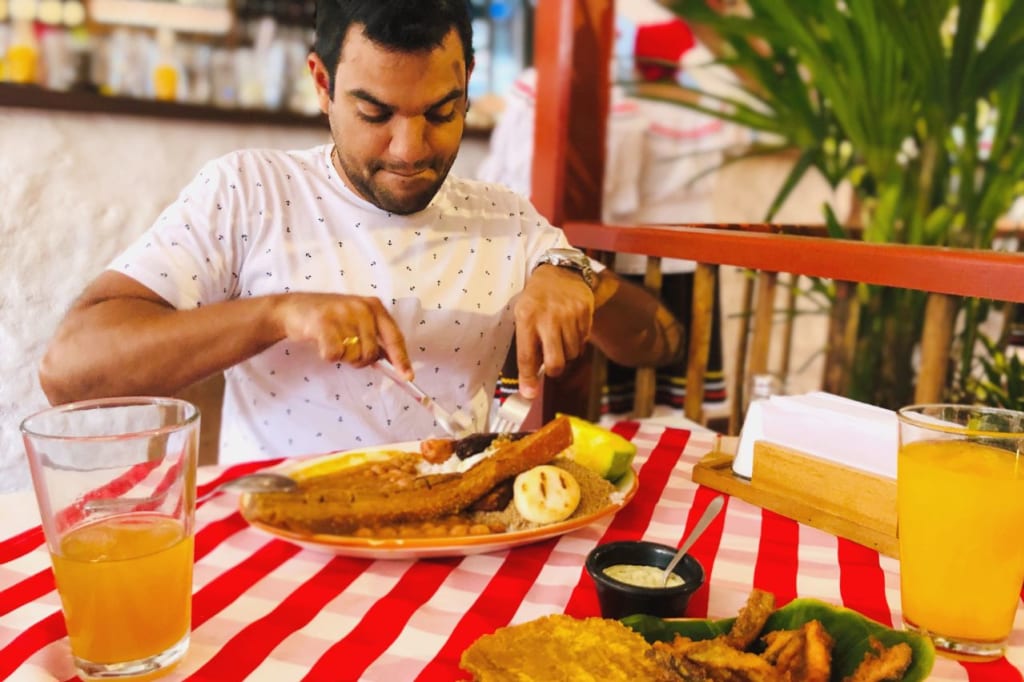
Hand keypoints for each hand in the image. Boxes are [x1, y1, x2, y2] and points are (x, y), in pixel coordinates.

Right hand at [274, 293, 411, 376]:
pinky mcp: (323, 322)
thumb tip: (396, 365)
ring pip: (353, 355)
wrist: (294, 308)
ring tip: (333, 342)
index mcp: (374, 306)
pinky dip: (328, 355)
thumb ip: (376, 339)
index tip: (407, 377)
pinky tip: (321, 343)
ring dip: (342, 357)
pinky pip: (334, 354)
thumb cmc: (330, 319)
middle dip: (358, 359)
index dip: (401, 359)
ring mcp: (342, 313)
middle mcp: (361, 307)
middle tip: (345, 349)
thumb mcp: (358, 322)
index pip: (394, 337)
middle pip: (371, 353)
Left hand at [514, 265, 594, 397]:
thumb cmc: (536, 300)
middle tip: (551, 367)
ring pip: (572, 354)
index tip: (529, 394)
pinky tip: (570, 328)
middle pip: (555, 362)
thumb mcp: (523, 315)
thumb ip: (527, 344)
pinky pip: (583, 341)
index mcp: (526, 318)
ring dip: (566, 353)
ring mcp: (569, 314)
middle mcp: (548, 317)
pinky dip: (576, 342)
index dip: (527, 378)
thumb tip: (529, 380)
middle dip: (553, 371)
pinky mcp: (585, 312)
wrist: (560, 271)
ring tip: (559, 339)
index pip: (527, 356)